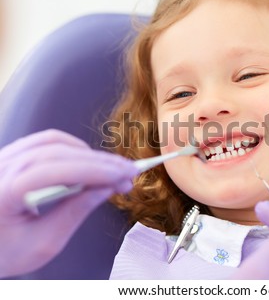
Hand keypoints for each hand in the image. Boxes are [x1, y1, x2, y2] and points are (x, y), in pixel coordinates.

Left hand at [0, 129, 137, 277]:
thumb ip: (75, 213)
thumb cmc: (5, 252)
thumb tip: (107, 188)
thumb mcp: (43, 244)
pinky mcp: (11, 156)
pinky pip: (45, 142)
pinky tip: (90, 161)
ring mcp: (4, 158)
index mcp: (3, 192)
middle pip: (58, 153)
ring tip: (113, 169)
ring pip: (54, 143)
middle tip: (129, 172)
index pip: (55, 171)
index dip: (94, 171)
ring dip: (88, 154)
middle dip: (99, 162)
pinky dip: (73, 149)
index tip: (123, 175)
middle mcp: (1, 168)